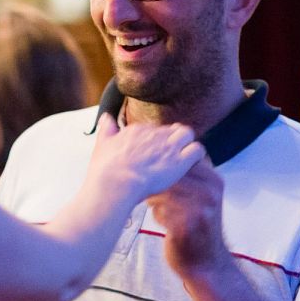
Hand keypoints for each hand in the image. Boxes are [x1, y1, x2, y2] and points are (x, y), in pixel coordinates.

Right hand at [90, 113, 208, 203]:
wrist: (115, 183)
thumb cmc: (106, 169)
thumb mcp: (102, 143)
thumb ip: (106, 129)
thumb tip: (106, 118)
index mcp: (139, 130)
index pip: (155, 129)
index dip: (157, 141)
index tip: (153, 153)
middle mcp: (156, 134)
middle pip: (173, 129)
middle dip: (174, 140)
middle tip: (170, 155)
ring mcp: (169, 146)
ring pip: (187, 134)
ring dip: (187, 144)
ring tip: (182, 158)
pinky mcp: (180, 160)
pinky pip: (197, 150)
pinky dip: (197, 156)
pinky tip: (190, 164)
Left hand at [146, 155, 228, 277]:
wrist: (206, 262)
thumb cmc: (196, 225)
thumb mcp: (200, 197)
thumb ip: (187, 177)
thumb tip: (159, 154)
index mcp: (213, 180)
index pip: (183, 160)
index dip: (163, 165)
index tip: (153, 174)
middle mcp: (210, 192)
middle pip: (172, 175)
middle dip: (156, 182)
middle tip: (147, 190)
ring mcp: (201, 209)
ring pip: (165, 192)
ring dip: (156, 199)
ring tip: (156, 206)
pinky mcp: (188, 226)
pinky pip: (162, 212)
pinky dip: (158, 215)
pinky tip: (162, 220)